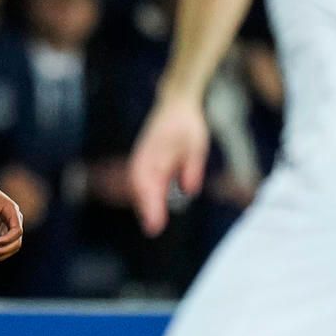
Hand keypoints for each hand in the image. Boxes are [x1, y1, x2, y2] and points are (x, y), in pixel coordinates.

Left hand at [0, 178, 23, 262]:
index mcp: (13, 211)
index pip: (17, 230)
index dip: (7, 239)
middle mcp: (15, 219)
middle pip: (17, 241)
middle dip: (3, 250)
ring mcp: (10, 225)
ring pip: (12, 246)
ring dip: (1, 254)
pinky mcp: (4, 230)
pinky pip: (6, 245)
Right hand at [128, 96, 209, 235]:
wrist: (176, 106)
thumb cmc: (187, 125)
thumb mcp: (196, 144)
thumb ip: (191, 167)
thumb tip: (188, 190)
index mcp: (154, 154)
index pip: (148, 185)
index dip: (151, 205)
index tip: (154, 223)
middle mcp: (145, 159)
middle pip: (140, 188)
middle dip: (146, 209)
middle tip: (153, 229)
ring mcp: (144, 161)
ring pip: (140, 187)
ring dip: (145, 204)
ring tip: (153, 224)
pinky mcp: (148, 164)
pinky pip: (144, 183)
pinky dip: (148, 196)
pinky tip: (154, 210)